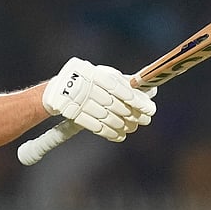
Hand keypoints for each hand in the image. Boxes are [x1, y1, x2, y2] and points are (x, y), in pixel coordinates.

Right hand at [42, 58, 156, 141]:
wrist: (58, 89)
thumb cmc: (89, 79)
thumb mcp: (104, 74)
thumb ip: (126, 82)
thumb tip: (151, 91)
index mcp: (97, 75)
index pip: (122, 91)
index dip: (138, 102)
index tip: (150, 109)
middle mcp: (89, 88)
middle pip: (117, 106)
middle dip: (134, 115)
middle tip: (145, 120)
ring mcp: (81, 103)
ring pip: (109, 118)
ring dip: (124, 126)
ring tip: (133, 127)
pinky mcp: (76, 116)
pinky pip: (97, 127)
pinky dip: (111, 133)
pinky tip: (120, 135)